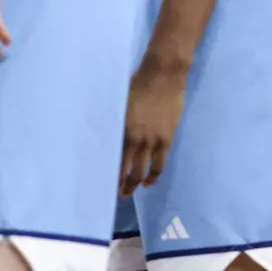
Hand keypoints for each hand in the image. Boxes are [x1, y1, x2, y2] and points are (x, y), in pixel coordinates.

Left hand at [119, 57, 188, 194]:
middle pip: (129, 169)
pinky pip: (160, 162)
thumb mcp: (120, 104)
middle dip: (123, 184)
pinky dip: (155, 174)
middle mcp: (138, 139)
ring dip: (138, 183)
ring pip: (146, 170)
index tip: (104, 183)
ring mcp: (154, 141)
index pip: (115, 159)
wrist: (163, 76)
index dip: (111, 174)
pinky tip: (149, 180)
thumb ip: (116, 122)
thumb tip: (110, 135)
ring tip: (132, 190)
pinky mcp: (167, 138)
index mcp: (123, 130)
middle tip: (118, 194)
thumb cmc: (137, 84)